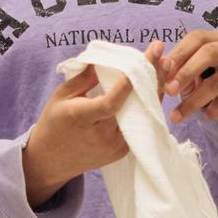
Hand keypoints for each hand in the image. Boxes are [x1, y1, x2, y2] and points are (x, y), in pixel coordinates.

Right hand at [20, 43, 160, 206]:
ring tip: (165, 67)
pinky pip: (140, 126)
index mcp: (83, 118)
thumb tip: (105, 59)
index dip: (130, 81)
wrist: (52, 160)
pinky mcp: (122, 152)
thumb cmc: (54, 122)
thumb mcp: (61, 95)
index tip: (147, 57)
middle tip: (165, 57)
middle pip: (134, 107)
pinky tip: (157, 87)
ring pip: (142, 116)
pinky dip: (148, 106)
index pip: (111, 101)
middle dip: (153, 80)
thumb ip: (83, 78)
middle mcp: (102, 135)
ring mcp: (114, 146)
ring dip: (155, 92)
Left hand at [151, 30, 217, 126]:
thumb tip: (158, 65)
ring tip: (179, 114)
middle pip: (210, 53)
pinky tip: (206, 115)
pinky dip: (214, 109)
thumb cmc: (211, 79)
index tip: (163, 69)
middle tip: (169, 91)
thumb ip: (176, 68)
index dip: (179, 52)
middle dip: (186, 72)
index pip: (197, 38)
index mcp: (217, 38)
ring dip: (194, 100)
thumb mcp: (193, 71)